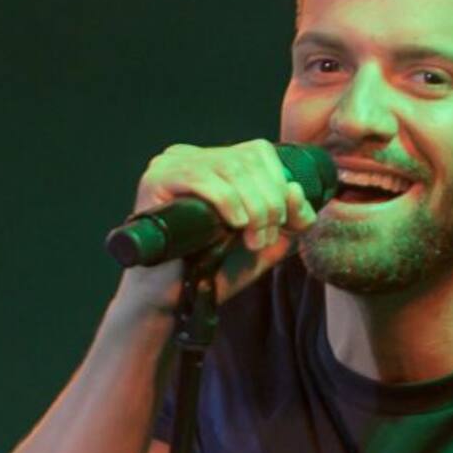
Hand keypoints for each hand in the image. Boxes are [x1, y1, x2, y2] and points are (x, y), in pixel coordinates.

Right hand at [115, 139, 317, 314]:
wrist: (170, 300)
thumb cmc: (213, 271)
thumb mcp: (264, 243)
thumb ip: (288, 220)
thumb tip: (297, 191)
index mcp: (214, 163)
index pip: (259, 152)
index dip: (281, 184)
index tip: (287, 225)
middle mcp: (190, 156)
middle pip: (247, 159)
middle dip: (269, 202)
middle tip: (264, 239)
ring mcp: (170, 164)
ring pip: (230, 167)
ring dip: (253, 207)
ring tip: (252, 240)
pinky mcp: (155, 180)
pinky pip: (201, 177)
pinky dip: (227, 201)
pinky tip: (234, 225)